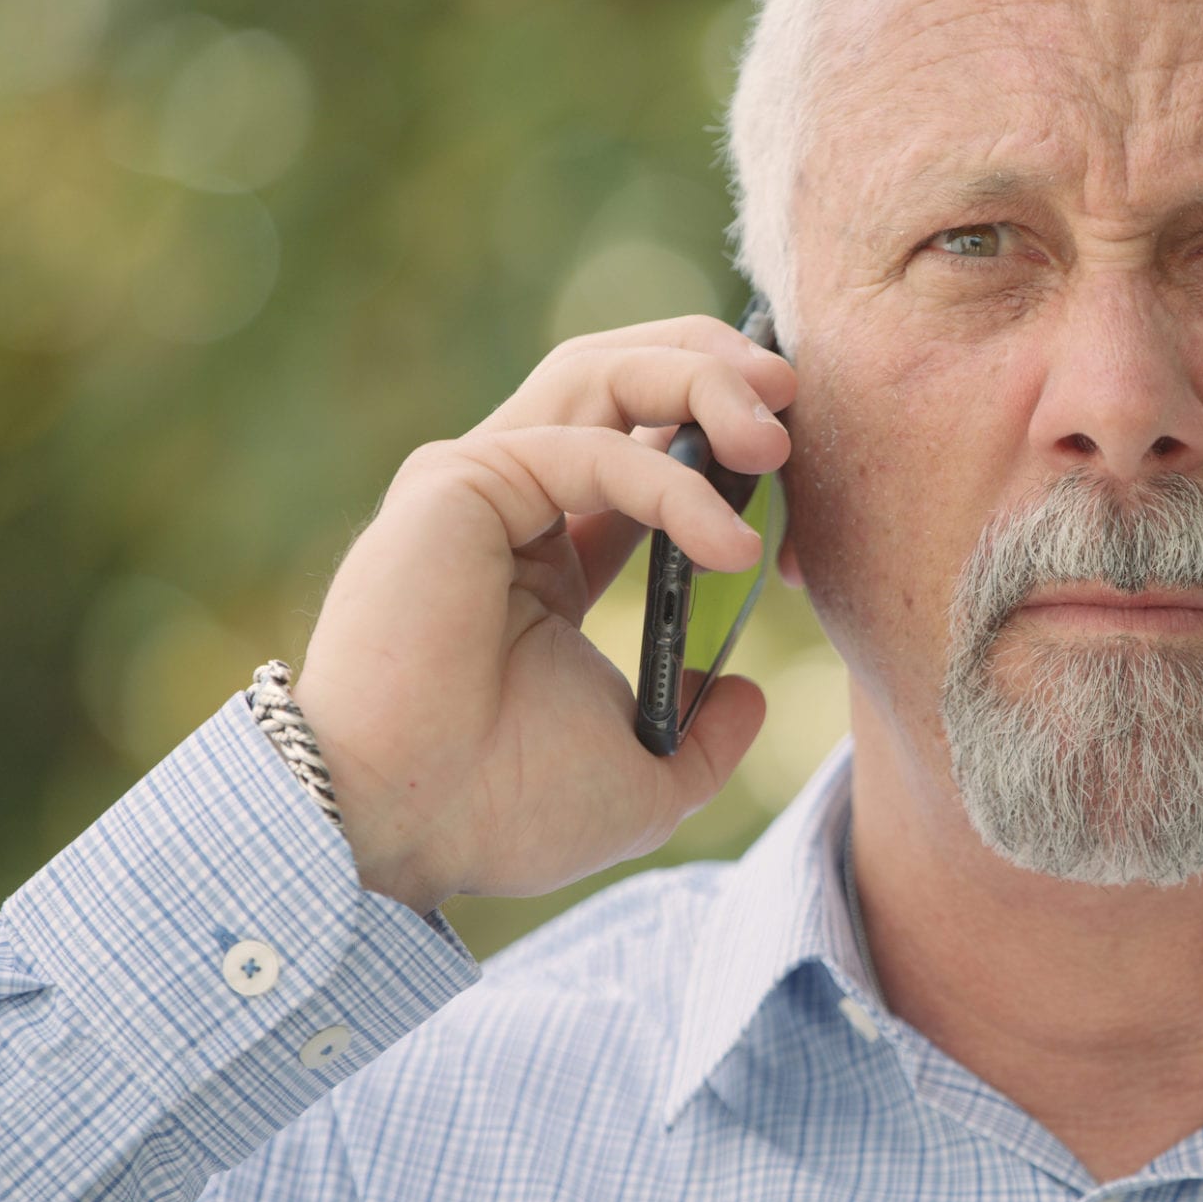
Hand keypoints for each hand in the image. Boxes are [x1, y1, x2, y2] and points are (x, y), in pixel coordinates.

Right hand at [290, 315, 795, 914]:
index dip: (729, 446)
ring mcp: (482, 483)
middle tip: (797, 398)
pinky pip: (592, 451)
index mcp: (549, 557)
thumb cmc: (502, 811)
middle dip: (717, 367)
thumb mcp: (647, 777)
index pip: (646, 447)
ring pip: (602, 374)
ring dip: (702, 380)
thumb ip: (703, 736)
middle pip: (623, 377)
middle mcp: (511, 503)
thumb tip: (747, 696)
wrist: (404, 834)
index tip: (798, 486)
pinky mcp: (458, 483)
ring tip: (778, 436)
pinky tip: (732, 546)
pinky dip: (674, 485)